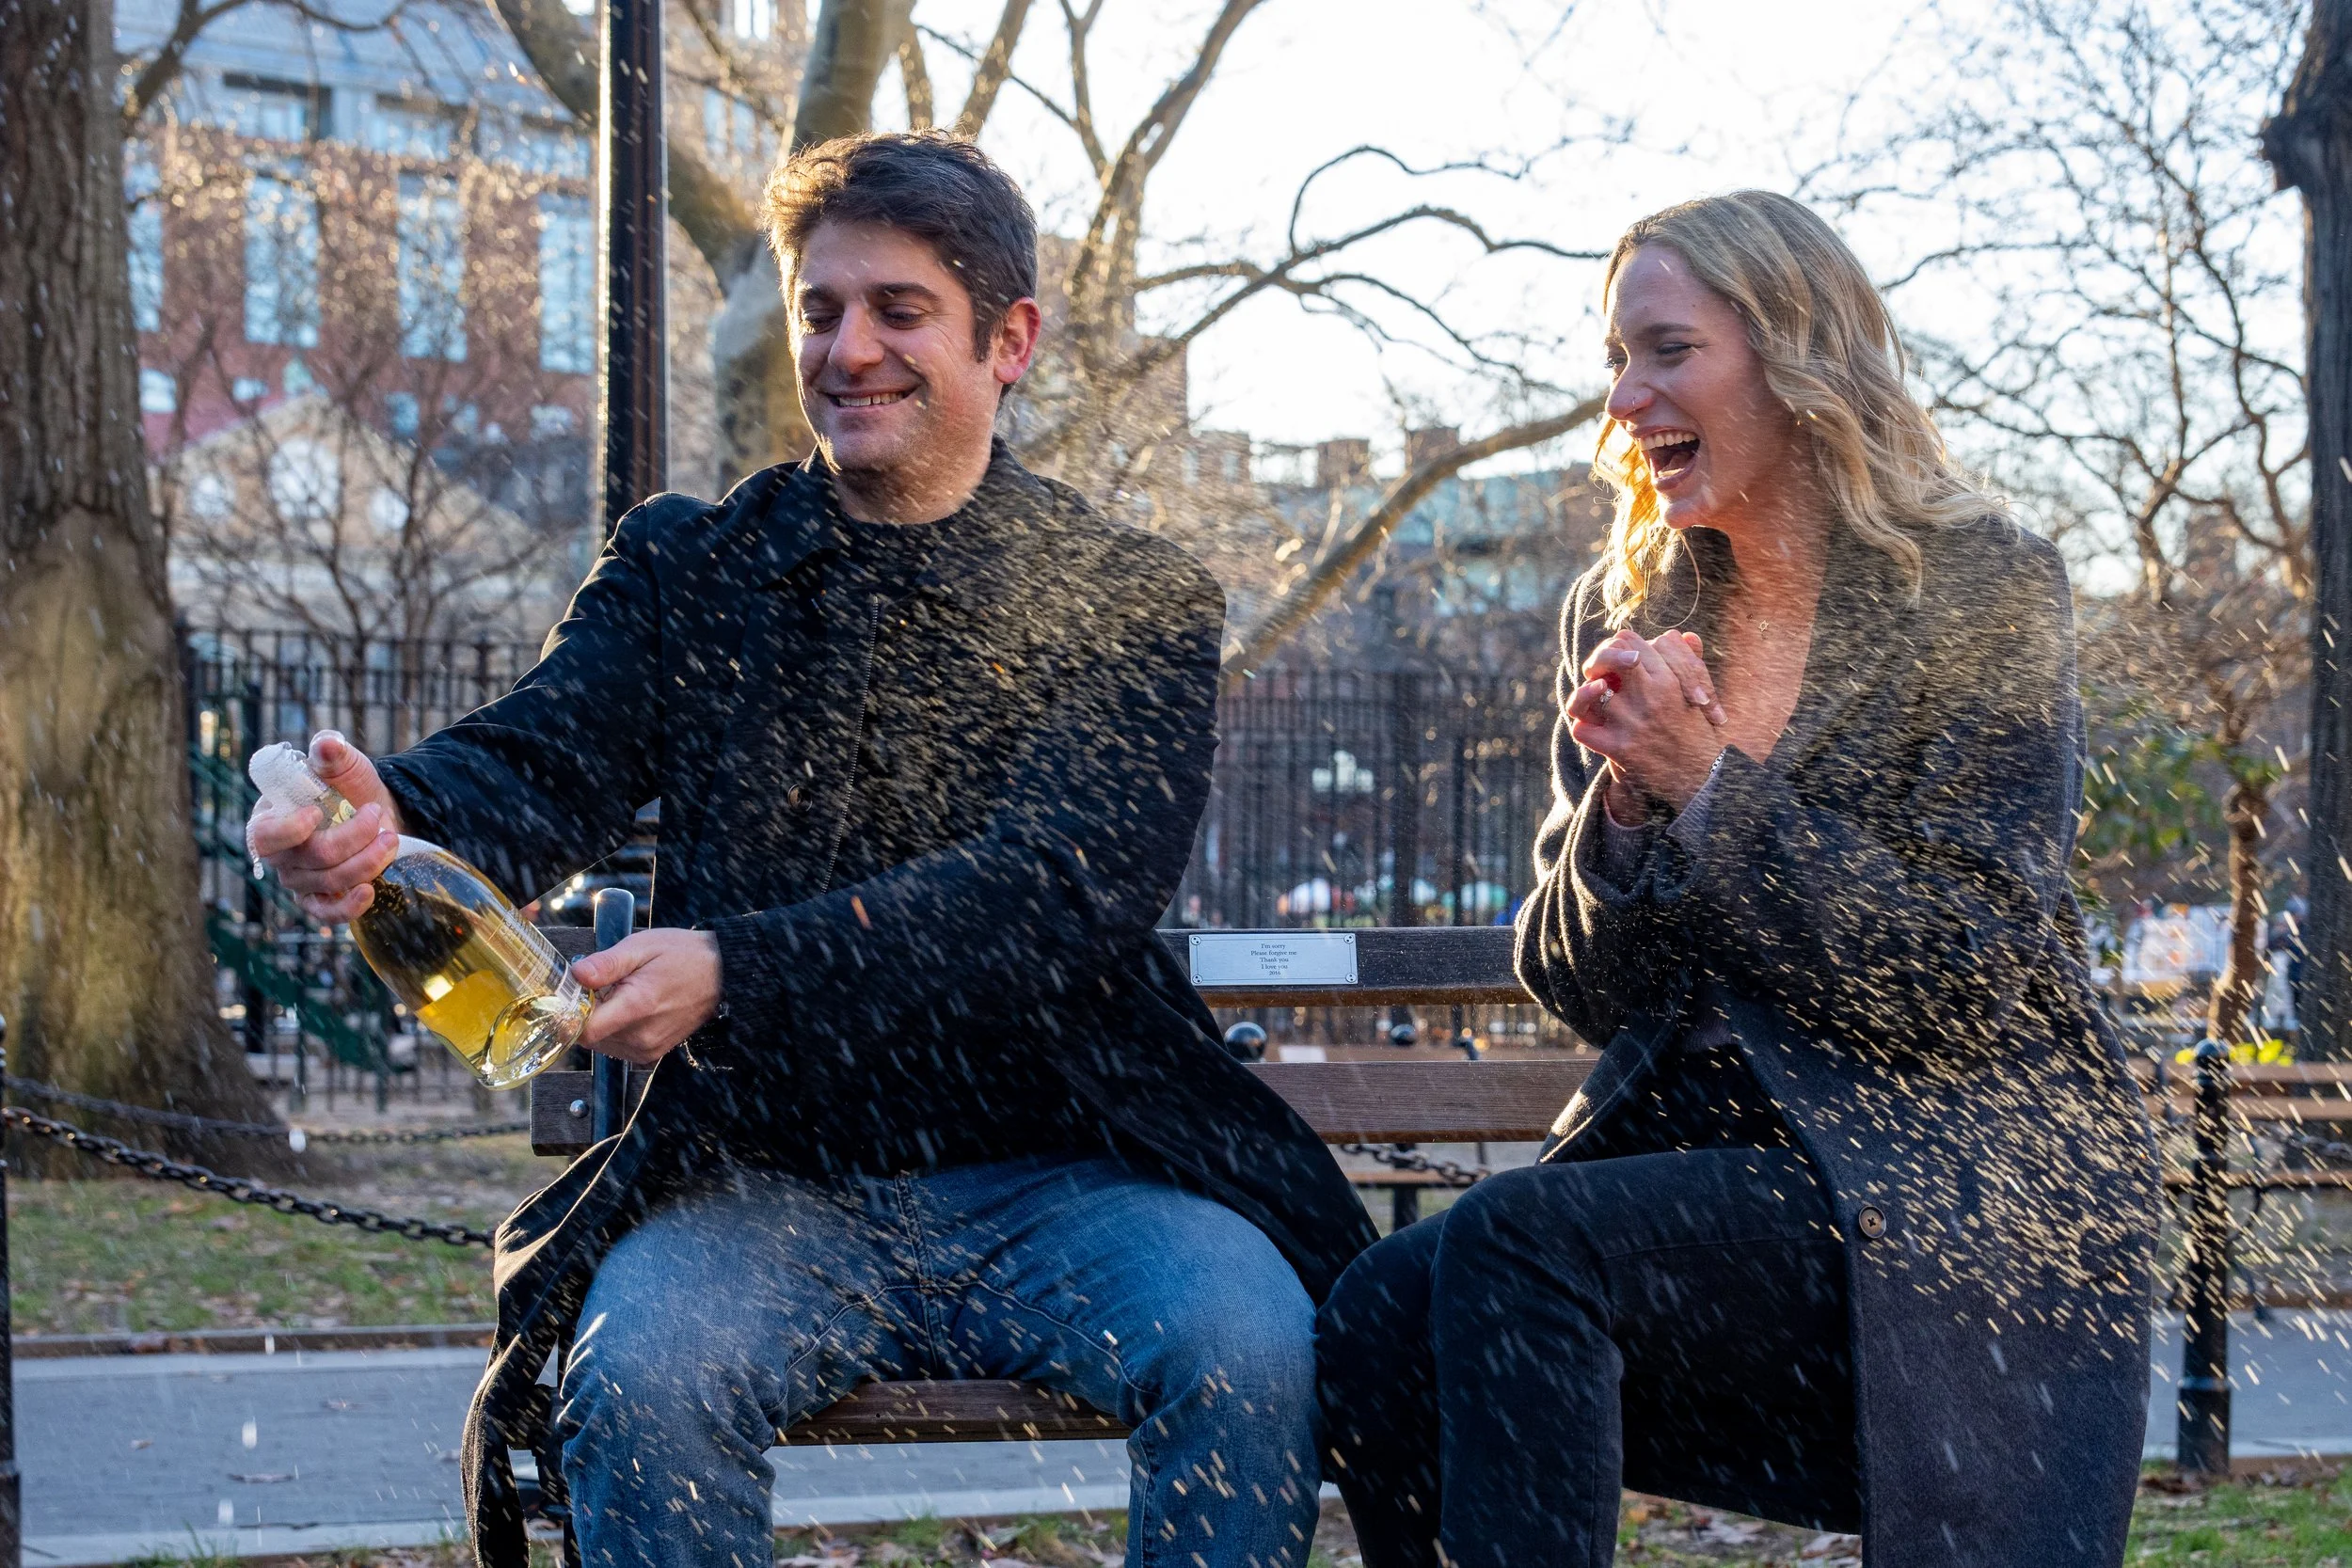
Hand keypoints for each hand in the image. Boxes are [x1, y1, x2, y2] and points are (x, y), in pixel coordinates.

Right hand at [246, 731, 405, 924]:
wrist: (375, 812)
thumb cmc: (349, 786)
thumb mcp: (344, 764)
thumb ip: (333, 754)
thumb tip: (326, 744)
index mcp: (270, 818)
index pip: (264, 835)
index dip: (288, 830)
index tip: (317, 814)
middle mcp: (280, 855)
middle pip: (312, 858)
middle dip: (353, 838)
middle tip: (378, 816)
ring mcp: (298, 880)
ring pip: (330, 881)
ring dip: (367, 861)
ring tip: (391, 839)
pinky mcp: (319, 899)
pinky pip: (327, 913)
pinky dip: (349, 907)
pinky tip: (370, 891)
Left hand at [572, 929, 722, 1065]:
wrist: (722, 974)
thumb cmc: (684, 956)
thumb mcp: (642, 946)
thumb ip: (607, 963)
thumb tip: (577, 975)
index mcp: (636, 1007)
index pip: (583, 1030)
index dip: (570, 1013)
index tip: (574, 994)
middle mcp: (641, 1036)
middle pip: (589, 1037)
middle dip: (587, 1013)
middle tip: (605, 987)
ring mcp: (647, 1048)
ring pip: (601, 1044)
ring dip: (602, 1022)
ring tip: (622, 996)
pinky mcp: (651, 1054)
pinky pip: (617, 1047)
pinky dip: (615, 1030)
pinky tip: (631, 1009)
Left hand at [1566, 628, 1726, 815]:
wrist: (1702, 780)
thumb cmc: (1697, 733)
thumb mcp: (1698, 695)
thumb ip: (1689, 663)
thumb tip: (1686, 635)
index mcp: (1669, 678)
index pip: (1627, 640)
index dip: (1620, 648)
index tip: (1624, 662)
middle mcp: (1650, 696)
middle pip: (1606, 656)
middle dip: (1600, 662)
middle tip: (1604, 677)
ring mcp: (1633, 721)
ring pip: (1589, 691)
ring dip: (1588, 697)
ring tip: (1597, 700)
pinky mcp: (1620, 748)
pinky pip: (1582, 729)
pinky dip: (1584, 729)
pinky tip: (1593, 729)